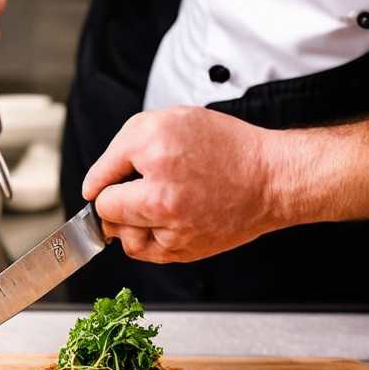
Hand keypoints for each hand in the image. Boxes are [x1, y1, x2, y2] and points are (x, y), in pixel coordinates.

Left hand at [81, 106, 296, 263]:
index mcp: (155, 148)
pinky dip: (145, 237)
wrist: (270, 179)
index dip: (103, 176)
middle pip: (105, 209)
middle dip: (114, 199)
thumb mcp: (176, 119)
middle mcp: (159, 190)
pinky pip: (141, 251)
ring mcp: (170, 225)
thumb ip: (128, 143)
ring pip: (119, 234)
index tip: (108, 180)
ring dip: (127, 221)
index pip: (98, 177)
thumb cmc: (228, 147)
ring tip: (154, 204)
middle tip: (135, 190)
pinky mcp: (180, 249)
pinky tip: (165, 220)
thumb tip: (100, 179)